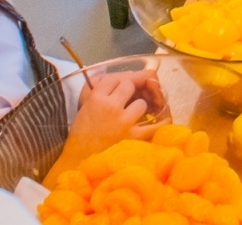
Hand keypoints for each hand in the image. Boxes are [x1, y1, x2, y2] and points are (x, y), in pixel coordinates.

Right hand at [42, 70, 161, 184]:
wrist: (78, 161)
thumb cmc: (80, 136)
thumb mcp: (84, 109)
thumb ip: (99, 95)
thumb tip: (115, 84)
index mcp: (95, 98)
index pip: (112, 79)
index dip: (115, 84)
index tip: (116, 90)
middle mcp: (110, 106)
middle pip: (128, 85)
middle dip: (128, 91)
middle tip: (125, 101)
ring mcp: (123, 121)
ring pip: (141, 103)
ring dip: (138, 108)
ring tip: (132, 116)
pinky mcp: (133, 136)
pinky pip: (153, 126)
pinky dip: (160, 123)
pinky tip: (163, 120)